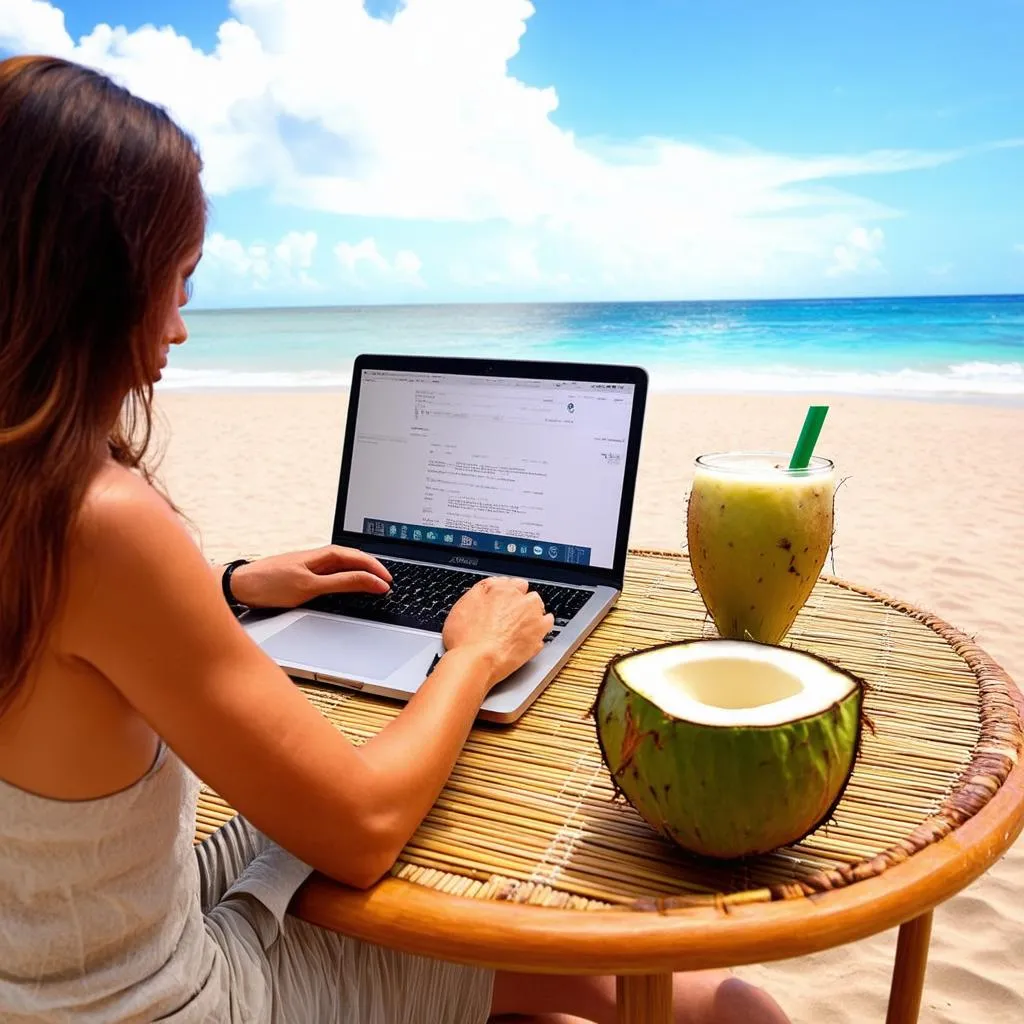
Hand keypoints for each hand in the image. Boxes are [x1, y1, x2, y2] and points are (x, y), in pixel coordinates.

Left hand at [227, 546, 391, 608]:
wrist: (238, 586)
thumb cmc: (270, 584)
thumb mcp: (311, 586)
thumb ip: (343, 583)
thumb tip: (371, 581)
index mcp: (323, 555)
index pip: (359, 558)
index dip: (376, 569)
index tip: (390, 582)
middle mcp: (318, 557)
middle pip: (353, 558)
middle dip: (373, 568)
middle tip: (388, 581)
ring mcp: (311, 564)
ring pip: (344, 564)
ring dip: (361, 571)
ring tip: (374, 582)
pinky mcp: (303, 573)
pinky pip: (333, 571)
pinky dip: (347, 576)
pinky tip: (347, 583)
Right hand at [442, 577, 553, 687]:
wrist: (477, 661)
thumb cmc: (466, 637)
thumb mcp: (464, 604)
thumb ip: (482, 589)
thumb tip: (492, 584)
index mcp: (504, 591)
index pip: (516, 584)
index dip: (510, 593)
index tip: (506, 601)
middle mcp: (522, 602)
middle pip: (530, 597)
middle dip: (523, 605)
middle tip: (509, 617)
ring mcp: (533, 620)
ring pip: (540, 611)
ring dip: (533, 616)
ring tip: (519, 628)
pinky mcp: (538, 638)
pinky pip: (545, 628)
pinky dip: (539, 631)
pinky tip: (528, 637)